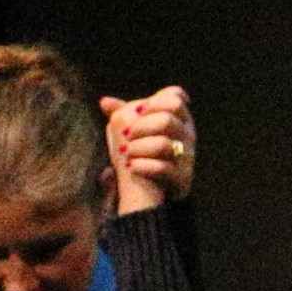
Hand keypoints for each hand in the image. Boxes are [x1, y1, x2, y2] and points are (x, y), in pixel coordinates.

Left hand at [96, 90, 191, 213]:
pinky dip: (142, 167)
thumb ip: (123, 114)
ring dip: (137, 148)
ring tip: (127, 154)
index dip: (154, 103)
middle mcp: (187, 137)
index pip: (175, 99)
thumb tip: (104, 101)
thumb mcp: (133, 131)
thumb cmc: (140, 154)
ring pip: (163, 145)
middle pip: (167, 120)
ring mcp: (186, 158)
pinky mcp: (182, 179)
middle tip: (126, 136)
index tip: (139, 112)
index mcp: (179, 120)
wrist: (148, 191)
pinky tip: (132, 167)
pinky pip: (162, 168)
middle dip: (140, 127)